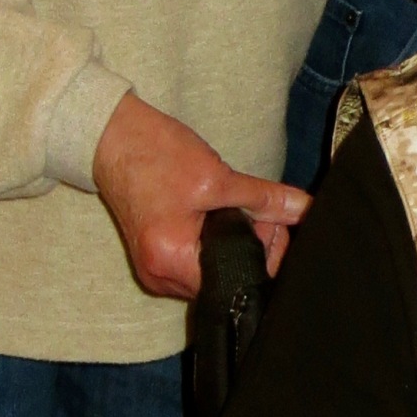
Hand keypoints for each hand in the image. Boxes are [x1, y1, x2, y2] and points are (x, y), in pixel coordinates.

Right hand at [90, 92, 306, 299]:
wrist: (112, 137)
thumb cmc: (154, 154)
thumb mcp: (217, 176)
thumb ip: (265, 199)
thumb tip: (304, 210)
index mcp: (172, 262)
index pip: (238, 279)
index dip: (265, 253)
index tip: (274, 222)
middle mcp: (160, 277)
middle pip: (226, 278)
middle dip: (250, 247)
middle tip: (255, 209)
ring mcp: (154, 270)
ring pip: (213, 269)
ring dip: (231, 243)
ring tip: (228, 207)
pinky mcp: (155, 257)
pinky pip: (195, 261)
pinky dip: (211, 242)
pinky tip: (212, 215)